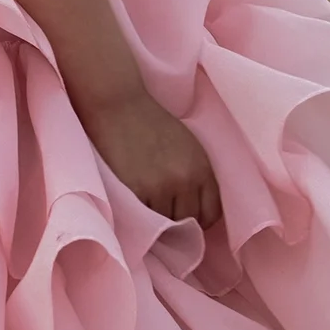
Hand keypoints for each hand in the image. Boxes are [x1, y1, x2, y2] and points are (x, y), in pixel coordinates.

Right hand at [87, 90, 222, 227]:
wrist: (118, 104)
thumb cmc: (149, 120)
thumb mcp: (185, 145)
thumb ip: (194, 174)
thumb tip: (194, 209)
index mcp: (202, 168)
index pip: (211, 213)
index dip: (199, 220)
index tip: (187, 219)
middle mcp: (186, 180)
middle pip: (189, 222)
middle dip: (177, 221)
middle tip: (163, 215)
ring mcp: (161, 188)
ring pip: (165, 225)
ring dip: (157, 222)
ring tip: (147, 209)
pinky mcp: (137, 192)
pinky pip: (144, 221)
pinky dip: (141, 219)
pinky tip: (135, 207)